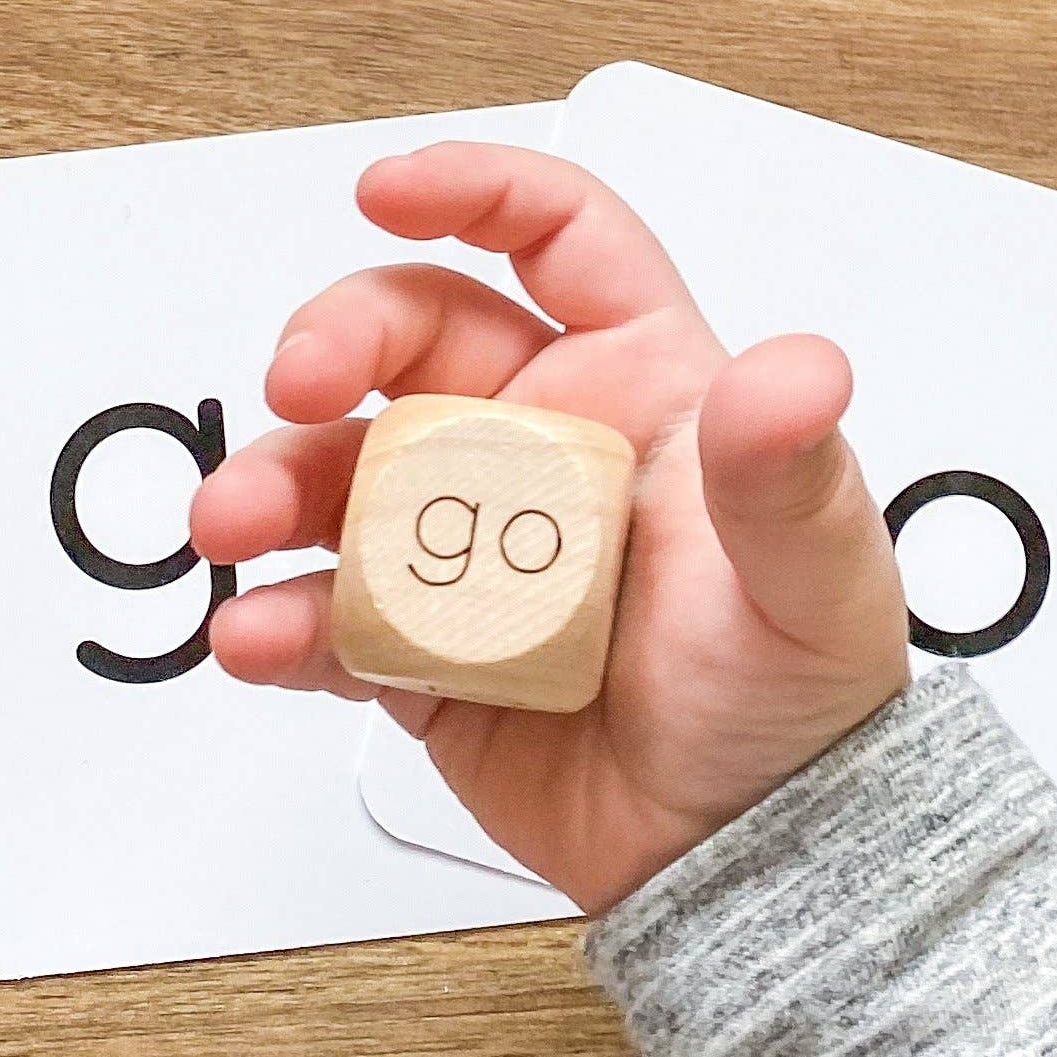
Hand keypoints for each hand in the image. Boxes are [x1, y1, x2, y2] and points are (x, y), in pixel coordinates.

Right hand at [190, 144, 911, 914]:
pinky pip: (326, 612)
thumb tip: (796, 369)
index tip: (388, 190)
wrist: (752, 866)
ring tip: (241, 524)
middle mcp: (541, 446)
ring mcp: (469, 547)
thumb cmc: (805, 700)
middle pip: (413, 337)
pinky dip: (278, 617)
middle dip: (337, 336)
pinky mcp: (418, 652)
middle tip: (299, 379)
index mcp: (640, 385)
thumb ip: (787, 471)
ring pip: (342, 469)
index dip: (475, 191)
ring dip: (275, 480)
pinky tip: (260, 634)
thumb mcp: (815, 577)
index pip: (557, 240)